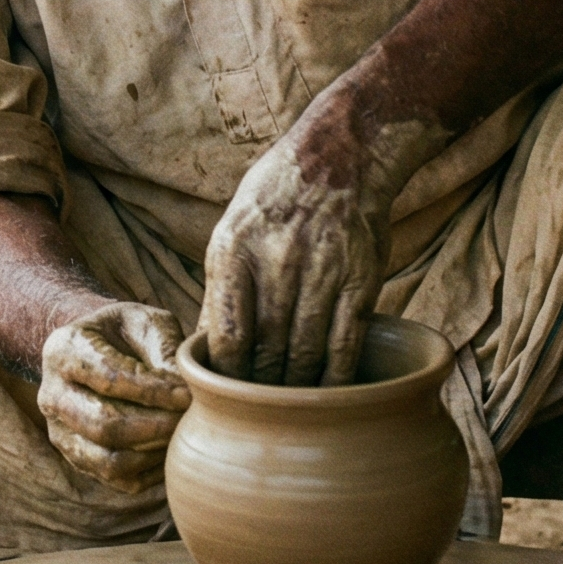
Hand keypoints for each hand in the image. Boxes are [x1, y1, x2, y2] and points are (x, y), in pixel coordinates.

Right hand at [38, 301, 190, 491]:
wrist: (97, 350)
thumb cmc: (126, 333)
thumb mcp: (146, 322)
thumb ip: (165, 348)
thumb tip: (185, 390)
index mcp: (63, 349)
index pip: (109, 378)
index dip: (153, 391)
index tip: (188, 394)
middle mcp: (51, 394)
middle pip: (103, 425)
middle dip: (155, 426)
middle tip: (188, 419)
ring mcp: (59, 431)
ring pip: (106, 460)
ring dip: (152, 452)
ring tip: (180, 434)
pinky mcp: (75, 456)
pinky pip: (114, 478)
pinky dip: (148, 471)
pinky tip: (169, 450)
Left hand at [201, 94, 411, 386]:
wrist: (342, 153)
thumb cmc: (276, 196)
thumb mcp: (232, 228)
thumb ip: (220, 287)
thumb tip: (201, 345)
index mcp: (235, 248)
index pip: (226, 335)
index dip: (226, 375)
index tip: (226, 392)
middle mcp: (278, 260)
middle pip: (266, 351)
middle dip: (259, 388)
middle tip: (256, 411)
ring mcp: (323, 271)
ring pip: (305, 354)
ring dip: (294, 388)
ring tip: (287, 407)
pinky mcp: (361, 280)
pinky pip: (345, 343)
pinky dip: (335, 377)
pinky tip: (327, 394)